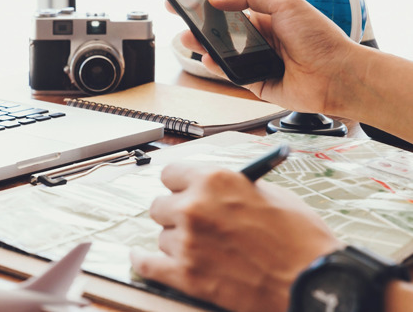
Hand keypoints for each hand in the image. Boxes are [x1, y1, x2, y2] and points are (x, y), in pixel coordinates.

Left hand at [130, 163, 342, 311]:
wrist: (314, 282)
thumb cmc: (301, 239)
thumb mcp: (270, 194)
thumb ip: (233, 187)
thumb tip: (213, 188)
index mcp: (215, 180)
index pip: (171, 173)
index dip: (179, 184)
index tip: (180, 190)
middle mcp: (194, 207)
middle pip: (160, 205)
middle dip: (175, 213)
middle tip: (192, 222)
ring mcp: (187, 242)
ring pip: (161, 237)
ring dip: (177, 242)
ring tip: (202, 249)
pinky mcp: (186, 275)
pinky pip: (147, 265)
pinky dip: (143, 263)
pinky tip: (140, 259)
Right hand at [177, 0, 359, 114]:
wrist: (337, 76)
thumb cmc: (321, 39)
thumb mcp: (287, 4)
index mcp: (267, 11)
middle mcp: (258, 33)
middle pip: (220, 21)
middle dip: (197, 15)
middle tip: (176, 8)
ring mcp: (254, 57)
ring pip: (219, 48)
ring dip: (201, 41)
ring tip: (188, 35)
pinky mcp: (253, 80)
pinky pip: (228, 72)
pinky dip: (215, 67)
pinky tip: (208, 58)